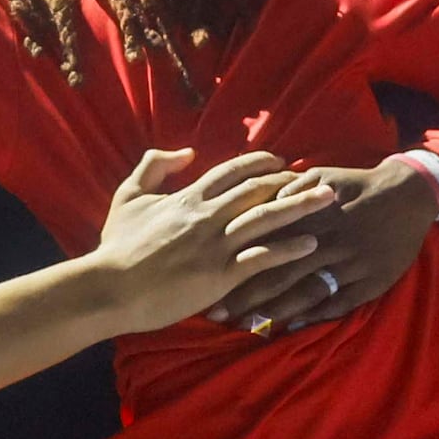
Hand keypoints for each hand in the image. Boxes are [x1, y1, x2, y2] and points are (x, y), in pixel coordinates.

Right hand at [90, 148, 337, 335]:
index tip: (281, 162)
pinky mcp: (220, 275)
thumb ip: (154, 167)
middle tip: (318, 179)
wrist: (110, 287)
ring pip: (266, 218)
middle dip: (291, 181)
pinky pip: (262, 257)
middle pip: (258, 189)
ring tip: (329, 200)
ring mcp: (216, 245)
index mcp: (188, 197)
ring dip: (301, 206)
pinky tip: (312, 246)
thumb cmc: (117, 245)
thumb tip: (186, 151)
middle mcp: (207, 215)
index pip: (232, 170)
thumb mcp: (127, 196)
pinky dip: (289, 249)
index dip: (260, 163)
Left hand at [207, 157, 436, 336]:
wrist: (409, 194)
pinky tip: (289, 326)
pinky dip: (312, 315)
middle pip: (279, 272)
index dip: (236, 260)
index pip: (266, 240)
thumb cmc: (355, 186)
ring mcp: (349, 264)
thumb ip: (288, 188)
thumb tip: (256, 197)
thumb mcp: (321, 176)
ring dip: (273, 310)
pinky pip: (337, 303)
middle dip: (246, 295)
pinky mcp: (369, 281)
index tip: (208, 276)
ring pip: (305, 291)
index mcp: (312, 214)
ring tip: (245, 326)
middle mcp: (327, 241)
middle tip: (215, 313)